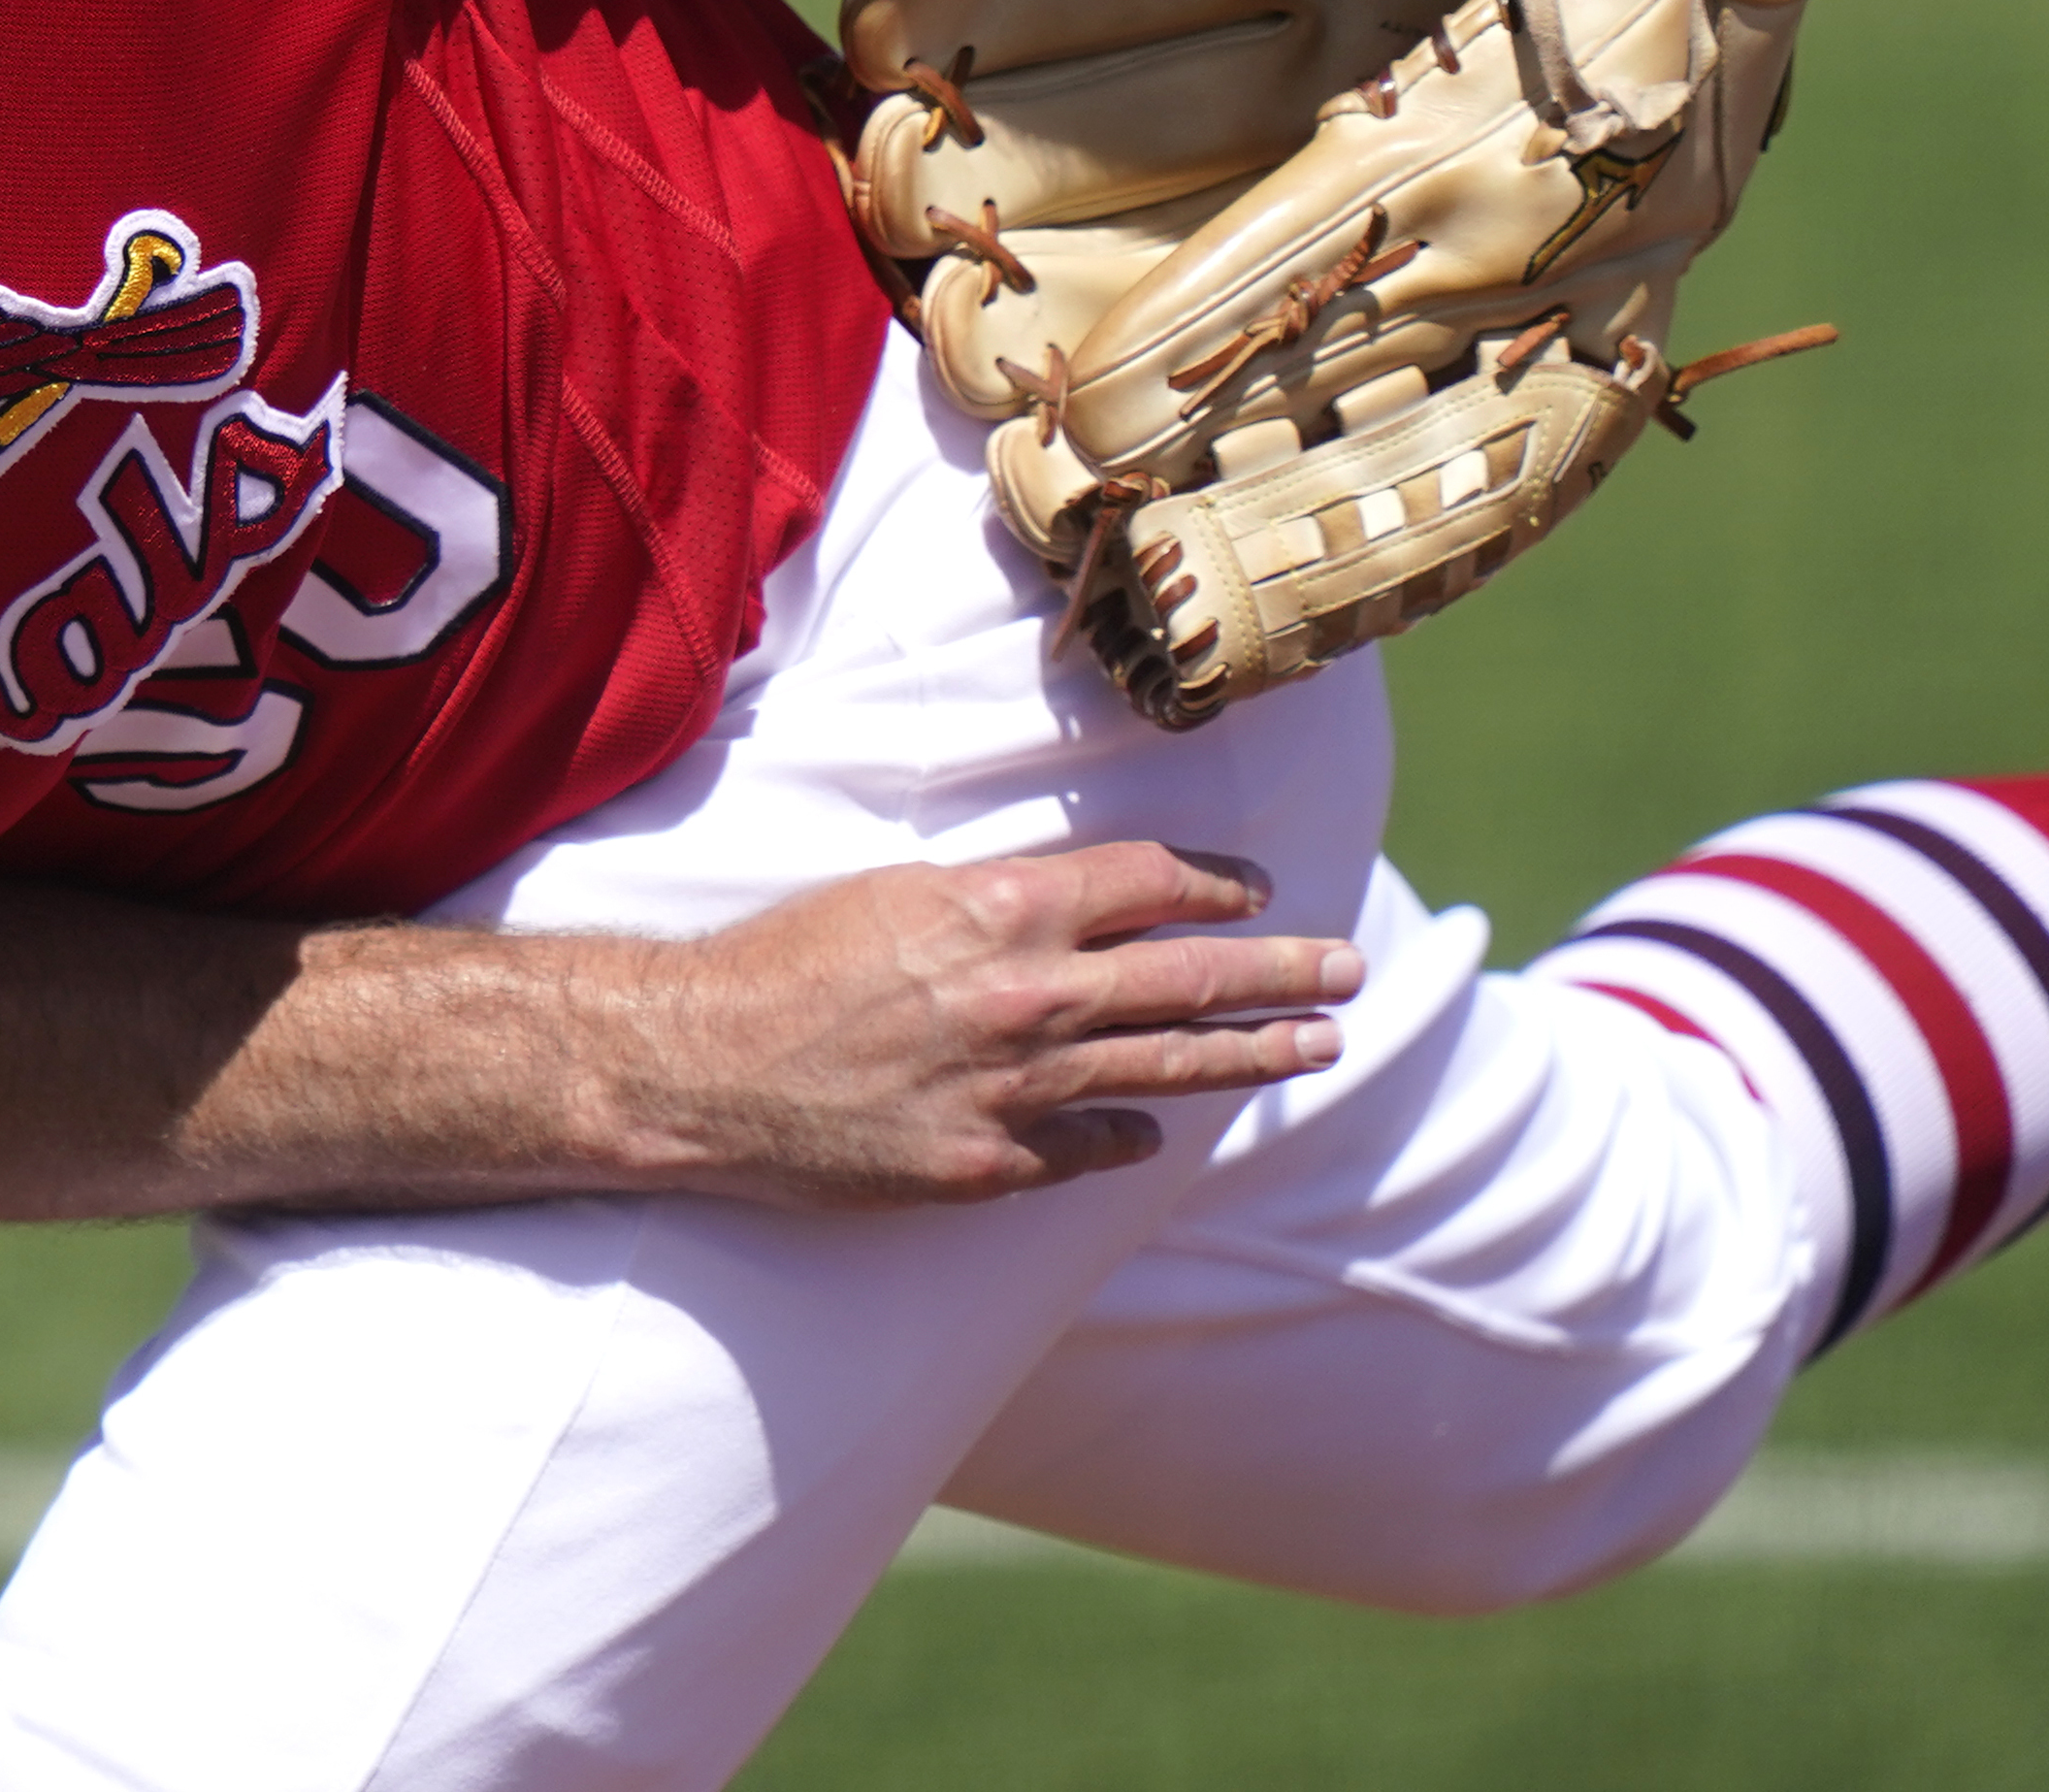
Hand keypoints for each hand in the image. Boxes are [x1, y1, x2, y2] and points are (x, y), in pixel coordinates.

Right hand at [615, 844, 1366, 1210]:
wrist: (700, 1067)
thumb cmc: (780, 960)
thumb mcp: (895, 891)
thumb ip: (995, 901)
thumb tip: (1075, 907)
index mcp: (1002, 908)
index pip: (1149, 883)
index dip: (1217, 884)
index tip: (1259, 889)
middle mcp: (1029, 996)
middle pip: (1191, 976)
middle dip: (1282, 971)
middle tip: (1348, 969)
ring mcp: (1016, 1089)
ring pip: (1168, 1066)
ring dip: (1255, 1053)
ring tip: (1318, 1044)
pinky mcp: (988, 1165)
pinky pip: (1089, 1145)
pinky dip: (1128, 1131)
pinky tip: (1157, 1127)